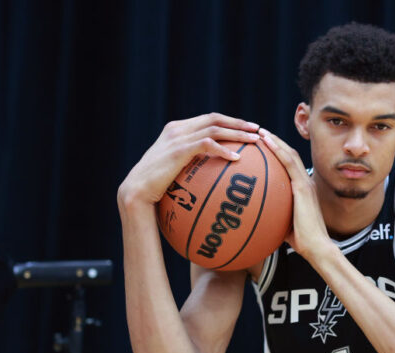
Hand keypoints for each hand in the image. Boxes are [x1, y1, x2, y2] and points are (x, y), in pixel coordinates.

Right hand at [118, 113, 260, 205]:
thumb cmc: (155, 187)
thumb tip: (212, 173)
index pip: (209, 119)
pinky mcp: (178, 150)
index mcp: (177, 130)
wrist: (136, 191)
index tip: (248, 129)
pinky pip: (207, 145)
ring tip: (255, 140)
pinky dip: (223, 149)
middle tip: (258, 129)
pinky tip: (237, 159)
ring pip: (214, 129)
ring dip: (237, 134)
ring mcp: (177, 138)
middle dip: (238, 123)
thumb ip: (190, 163)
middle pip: (215, 118)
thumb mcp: (174, 170)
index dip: (230, 122)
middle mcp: (178, 129)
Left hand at [259, 129, 334, 260]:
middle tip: (257, 131)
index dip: (277, 152)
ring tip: (259, 130)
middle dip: (274, 140)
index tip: (262, 144)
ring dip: (274, 140)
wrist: (317, 248)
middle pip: (289, 154)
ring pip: (289, 154)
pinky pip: (288, 163)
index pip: (289, 165)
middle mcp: (305, 182)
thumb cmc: (301, 241)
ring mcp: (305, 183)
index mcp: (302, 188)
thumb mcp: (283, 224)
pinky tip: (265, 141)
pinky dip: (277, 149)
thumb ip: (273, 216)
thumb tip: (254, 218)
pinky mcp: (303, 187)